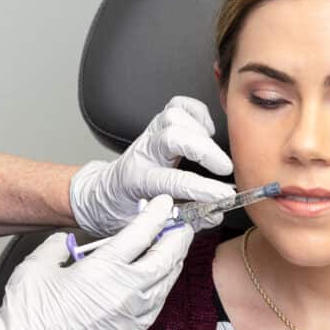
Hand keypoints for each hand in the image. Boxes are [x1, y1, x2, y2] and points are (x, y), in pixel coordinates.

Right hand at [0, 196, 193, 329]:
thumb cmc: (26, 318)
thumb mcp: (37, 266)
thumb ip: (58, 246)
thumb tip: (70, 242)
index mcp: (102, 270)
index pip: (142, 233)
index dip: (156, 214)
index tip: (163, 204)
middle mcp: (124, 293)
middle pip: (165, 258)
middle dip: (176, 237)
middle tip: (178, 224)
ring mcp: (129, 317)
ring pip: (165, 283)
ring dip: (172, 262)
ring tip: (171, 249)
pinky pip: (155, 306)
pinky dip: (161, 288)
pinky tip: (156, 281)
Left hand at [69, 95, 234, 235]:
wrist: (104, 194)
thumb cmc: (125, 210)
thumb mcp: (150, 224)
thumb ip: (185, 220)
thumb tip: (215, 214)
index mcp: (136, 181)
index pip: (171, 180)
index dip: (202, 188)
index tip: (224, 195)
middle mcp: (141, 153)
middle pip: (172, 137)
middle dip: (205, 151)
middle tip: (226, 168)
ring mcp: (148, 135)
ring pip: (173, 116)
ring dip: (198, 130)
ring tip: (212, 151)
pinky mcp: (156, 125)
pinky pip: (177, 105)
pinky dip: (197, 113)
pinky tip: (206, 131)